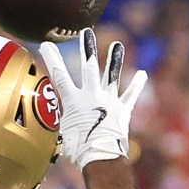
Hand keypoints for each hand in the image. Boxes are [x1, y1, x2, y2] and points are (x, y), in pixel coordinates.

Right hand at [39, 28, 147, 167]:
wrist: (101, 157)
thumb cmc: (79, 149)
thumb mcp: (63, 133)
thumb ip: (61, 120)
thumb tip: (52, 122)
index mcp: (74, 100)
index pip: (59, 75)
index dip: (52, 58)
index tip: (47, 43)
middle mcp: (92, 96)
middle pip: (89, 67)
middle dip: (87, 48)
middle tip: (86, 32)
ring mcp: (109, 101)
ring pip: (111, 75)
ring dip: (114, 59)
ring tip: (117, 44)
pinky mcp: (123, 110)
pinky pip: (131, 95)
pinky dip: (136, 84)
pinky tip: (142, 73)